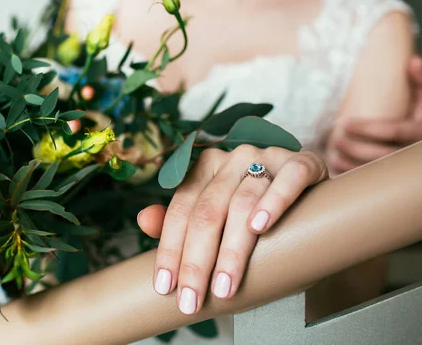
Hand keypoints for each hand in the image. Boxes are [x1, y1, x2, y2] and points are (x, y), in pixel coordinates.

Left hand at [138, 145, 327, 314]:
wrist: (313, 205)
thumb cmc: (257, 215)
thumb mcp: (218, 221)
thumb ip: (181, 222)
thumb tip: (143, 220)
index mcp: (204, 169)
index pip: (180, 210)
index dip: (170, 249)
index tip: (166, 287)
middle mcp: (231, 159)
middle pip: (207, 211)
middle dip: (197, 261)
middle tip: (193, 299)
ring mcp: (267, 157)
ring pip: (242, 203)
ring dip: (231, 249)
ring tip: (224, 285)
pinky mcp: (302, 163)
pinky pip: (286, 180)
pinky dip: (272, 202)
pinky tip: (259, 227)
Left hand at [330, 56, 421, 173]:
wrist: (420, 150)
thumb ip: (421, 81)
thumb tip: (412, 62)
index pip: (397, 131)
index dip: (370, 128)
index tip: (345, 124)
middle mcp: (414, 154)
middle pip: (385, 155)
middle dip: (358, 149)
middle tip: (336, 140)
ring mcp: (406, 169)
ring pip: (379, 172)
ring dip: (353, 165)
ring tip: (333, 155)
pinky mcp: (396, 177)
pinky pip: (375, 181)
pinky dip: (356, 176)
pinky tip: (339, 168)